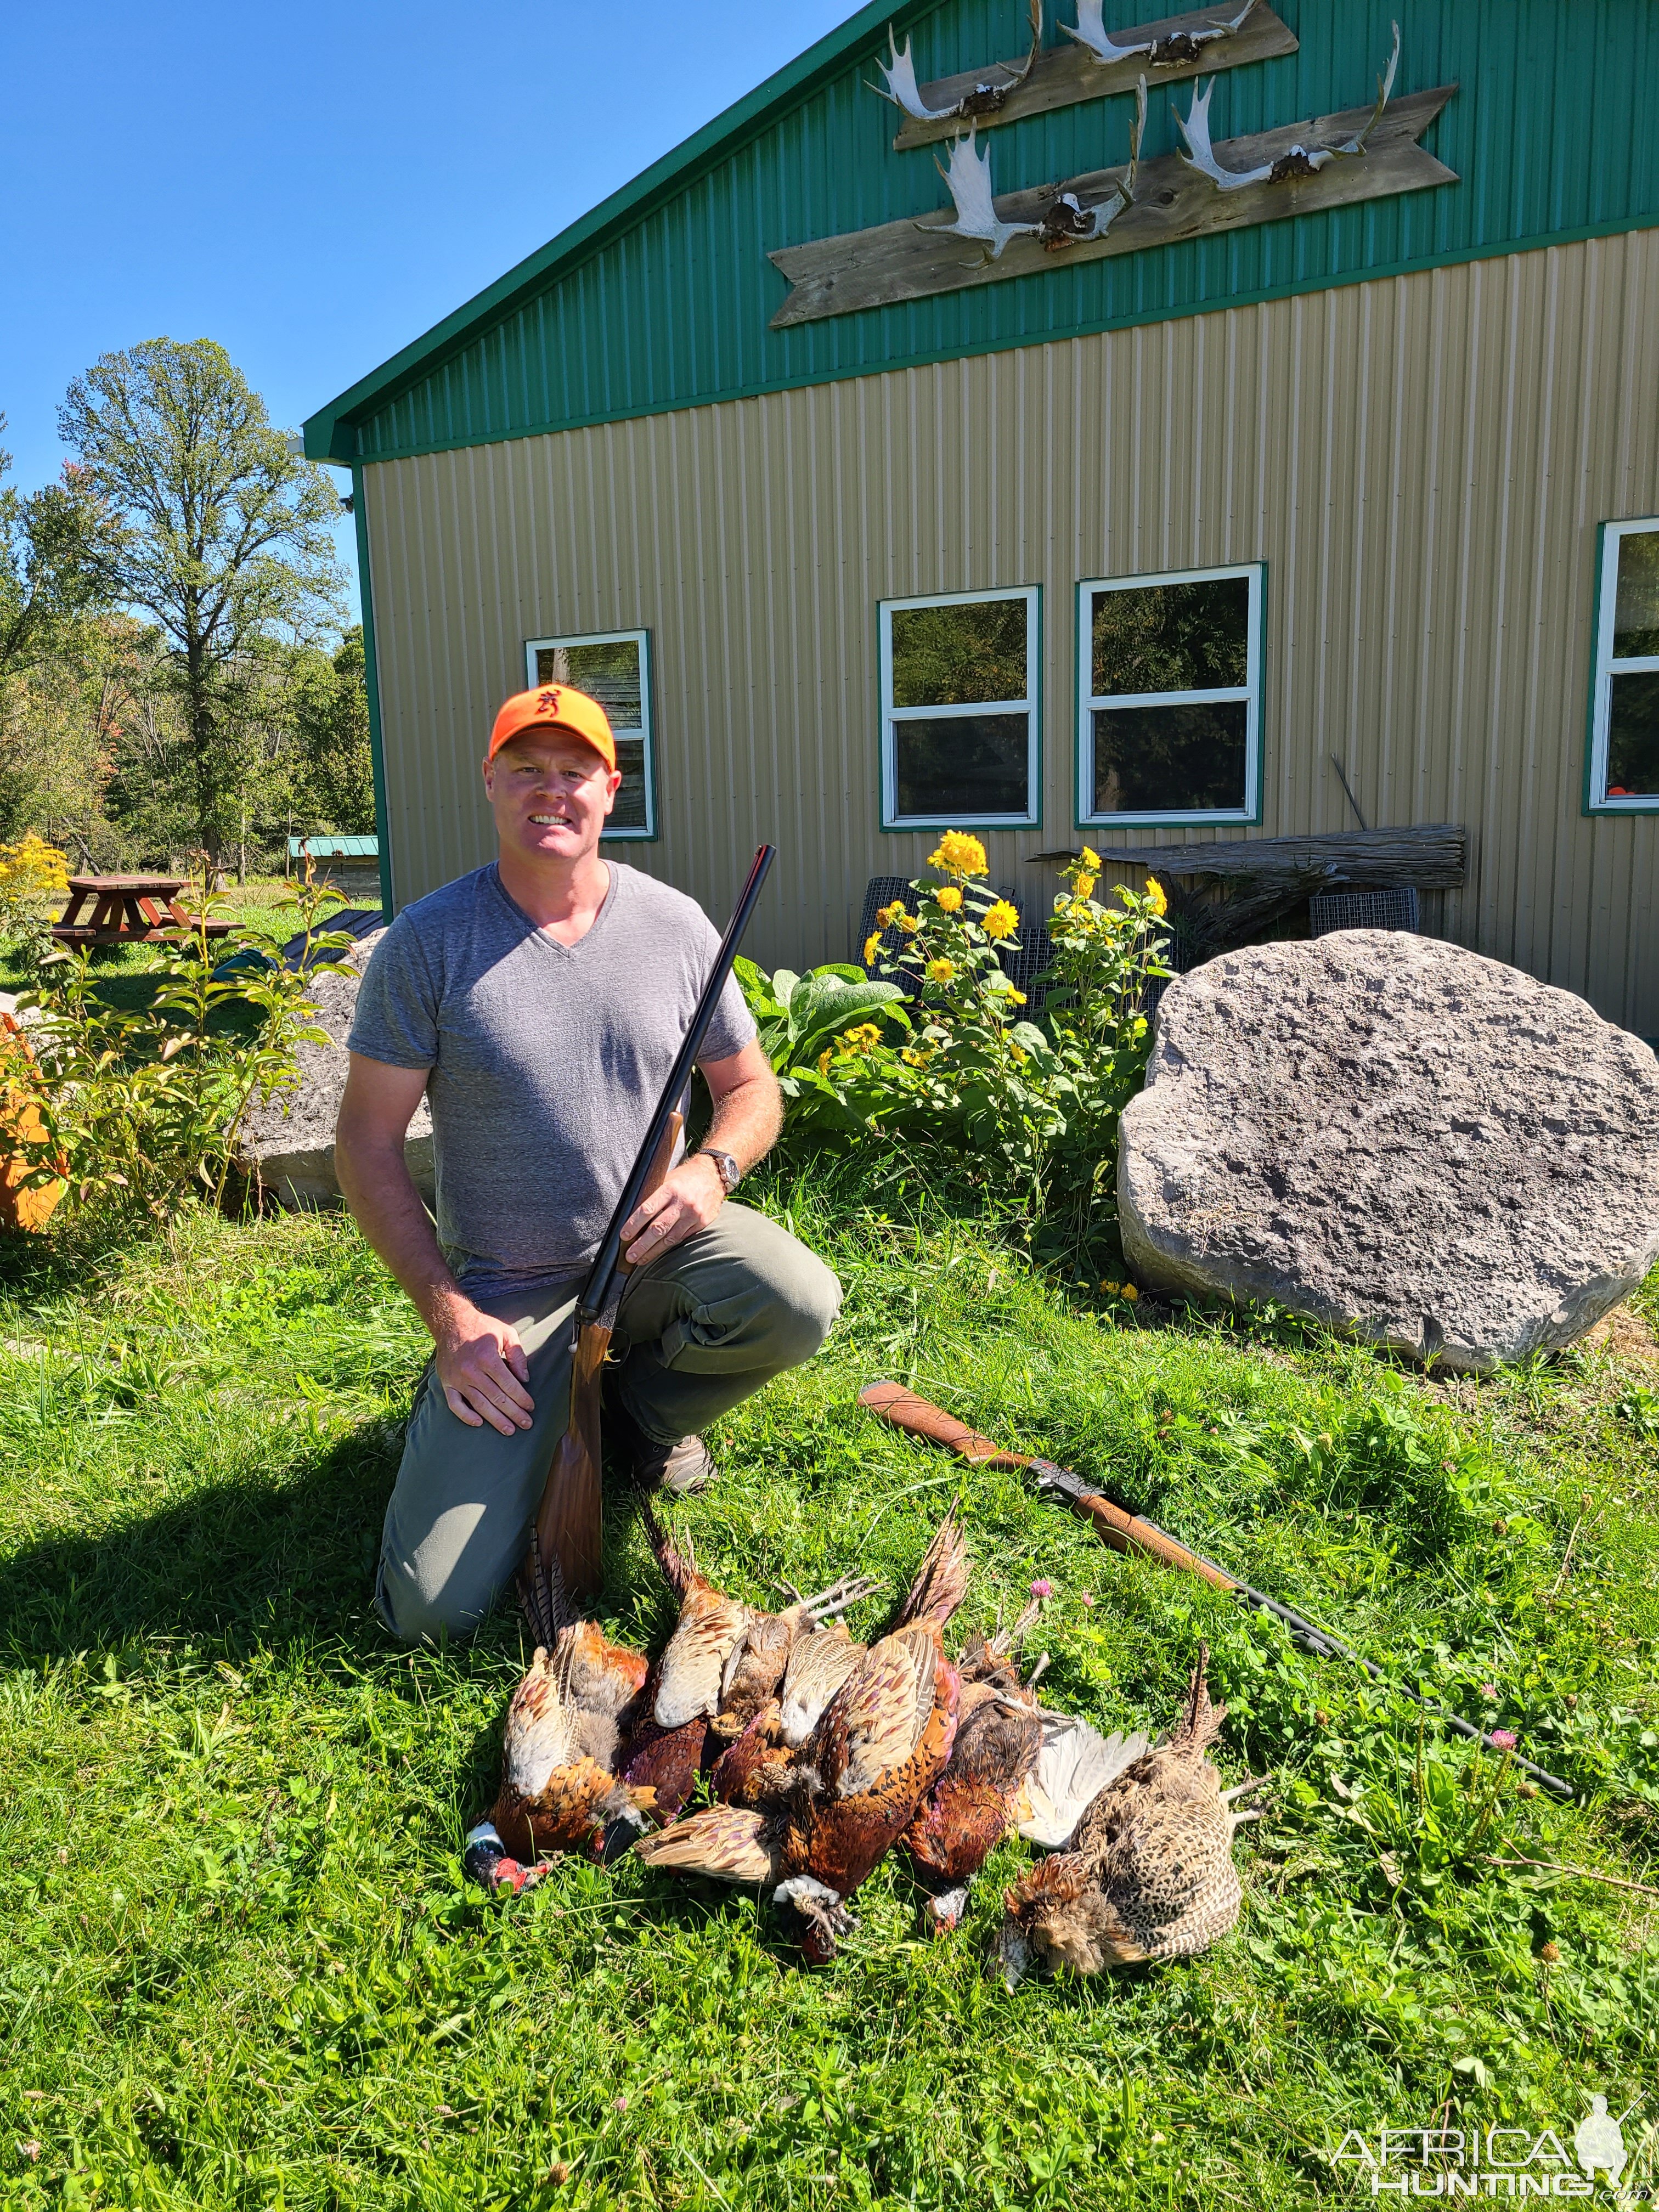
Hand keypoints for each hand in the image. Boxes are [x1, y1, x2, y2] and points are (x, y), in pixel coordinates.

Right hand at [431, 1297, 534, 1434]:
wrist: (451, 1322)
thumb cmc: (481, 1327)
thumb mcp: (506, 1333)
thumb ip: (517, 1355)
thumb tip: (524, 1378)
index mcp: (487, 1358)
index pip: (509, 1385)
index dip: (522, 1398)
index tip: (531, 1407)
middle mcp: (471, 1371)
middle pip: (497, 1398)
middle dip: (514, 1413)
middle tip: (526, 1425)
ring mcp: (457, 1379)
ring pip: (479, 1405)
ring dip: (496, 1420)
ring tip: (509, 1430)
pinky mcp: (446, 1383)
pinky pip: (455, 1405)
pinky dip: (466, 1416)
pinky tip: (479, 1423)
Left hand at [621, 1154, 725, 1267]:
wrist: (713, 1176)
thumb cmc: (685, 1178)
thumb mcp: (667, 1179)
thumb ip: (654, 1195)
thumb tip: (633, 1215)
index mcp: (670, 1189)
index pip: (648, 1209)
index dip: (634, 1224)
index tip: (624, 1235)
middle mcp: (682, 1203)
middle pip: (658, 1229)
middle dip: (642, 1245)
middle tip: (629, 1256)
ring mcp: (694, 1215)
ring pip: (670, 1238)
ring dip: (653, 1251)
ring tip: (640, 1259)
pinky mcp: (702, 1223)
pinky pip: (682, 1238)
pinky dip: (669, 1247)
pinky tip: (659, 1252)